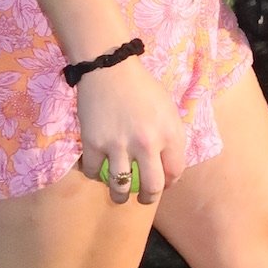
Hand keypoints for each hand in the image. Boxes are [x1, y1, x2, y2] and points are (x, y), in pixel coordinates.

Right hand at [75, 58, 187, 205]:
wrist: (110, 68)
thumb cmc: (142, 88)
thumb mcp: (168, 110)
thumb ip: (172, 138)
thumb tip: (170, 168)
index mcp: (170, 133)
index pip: (175, 172)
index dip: (170, 182)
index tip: (163, 183)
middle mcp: (146, 143)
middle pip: (151, 187)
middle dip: (149, 199)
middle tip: (144, 198)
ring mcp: (118, 145)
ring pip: (120, 187)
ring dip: (120, 196)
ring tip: (119, 195)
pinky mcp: (93, 143)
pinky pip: (93, 171)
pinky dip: (94, 174)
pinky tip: (97, 170)